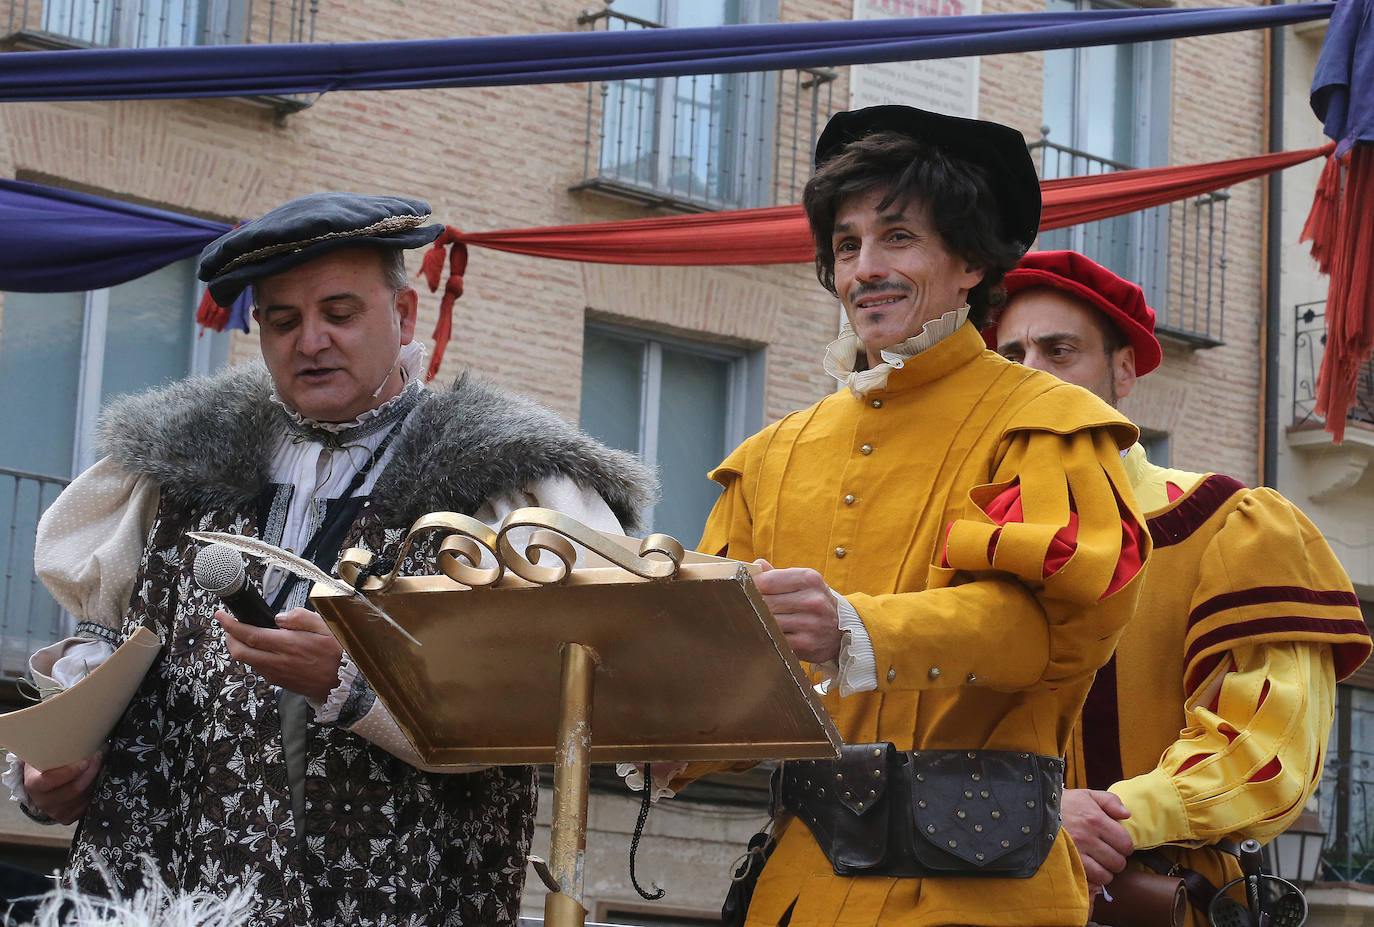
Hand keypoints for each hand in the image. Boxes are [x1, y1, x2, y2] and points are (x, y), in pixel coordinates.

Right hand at [23, 748, 104, 823]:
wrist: (42, 784)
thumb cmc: (45, 765)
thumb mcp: (44, 754)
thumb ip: (57, 747)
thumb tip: (85, 732)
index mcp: (34, 784)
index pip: (49, 781)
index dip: (69, 772)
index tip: (85, 761)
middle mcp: (43, 801)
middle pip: (74, 789)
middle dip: (91, 771)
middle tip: (100, 755)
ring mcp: (56, 811)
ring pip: (84, 796)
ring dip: (96, 779)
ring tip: (101, 763)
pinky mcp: (68, 817)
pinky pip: (88, 805)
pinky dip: (96, 790)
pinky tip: (98, 778)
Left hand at [216, 607, 343, 700]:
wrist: (344, 683)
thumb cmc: (337, 653)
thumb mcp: (325, 627)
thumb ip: (301, 618)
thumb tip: (280, 617)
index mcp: (288, 644)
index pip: (249, 634)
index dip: (231, 625)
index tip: (221, 616)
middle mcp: (278, 661)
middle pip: (240, 652)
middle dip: (229, 638)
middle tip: (230, 627)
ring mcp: (277, 674)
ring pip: (247, 661)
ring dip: (241, 648)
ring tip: (246, 636)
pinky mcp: (279, 682)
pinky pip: (259, 669)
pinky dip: (254, 657)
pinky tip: (263, 650)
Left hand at [753, 559, 841, 663]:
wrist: (842, 630)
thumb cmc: (815, 602)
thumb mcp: (803, 583)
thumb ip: (777, 575)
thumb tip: (756, 564)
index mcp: (810, 579)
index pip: (768, 580)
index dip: (751, 585)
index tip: (743, 589)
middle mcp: (813, 600)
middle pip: (766, 602)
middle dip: (752, 605)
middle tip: (743, 607)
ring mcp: (811, 623)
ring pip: (769, 622)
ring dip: (758, 622)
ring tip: (754, 620)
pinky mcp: (806, 643)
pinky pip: (776, 640)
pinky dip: (768, 637)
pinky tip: (767, 633)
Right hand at [1061, 788, 1133, 888]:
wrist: (1033, 811)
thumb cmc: (1064, 804)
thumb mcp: (1087, 795)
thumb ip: (1110, 801)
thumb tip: (1126, 814)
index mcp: (1096, 819)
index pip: (1125, 843)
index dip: (1124, 845)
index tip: (1117, 843)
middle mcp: (1087, 837)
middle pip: (1118, 862)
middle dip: (1116, 860)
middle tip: (1107, 854)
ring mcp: (1076, 852)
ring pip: (1105, 875)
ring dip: (1105, 871)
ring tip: (1098, 863)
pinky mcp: (1066, 863)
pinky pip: (1089, 881)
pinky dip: (1091, 879)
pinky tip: (1088, 869)